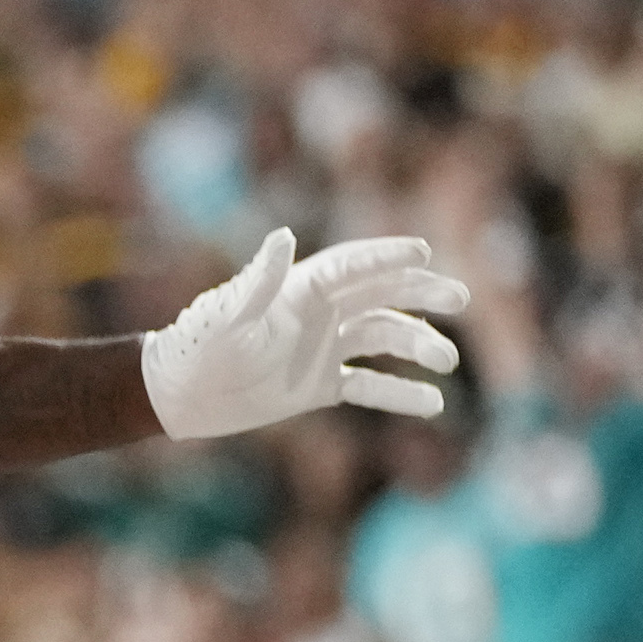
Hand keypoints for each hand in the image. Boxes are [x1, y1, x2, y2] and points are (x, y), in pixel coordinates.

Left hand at [138, 228, 470, 439]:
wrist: (182, 394)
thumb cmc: (198, 347)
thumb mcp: (227, 316)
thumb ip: (259, 281)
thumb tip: (282, 237)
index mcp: (299, 288)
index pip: (353, 266)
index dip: (386, 256)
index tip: (424, 253)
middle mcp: (319, 312)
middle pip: (381, 295)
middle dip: (421, 294)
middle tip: (460, 299)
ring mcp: (323, 347)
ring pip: (383, 339)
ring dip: (417, 346)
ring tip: (447, 361)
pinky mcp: (321, 383)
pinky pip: (369, 385)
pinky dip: (399, 393)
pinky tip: (433, 404)